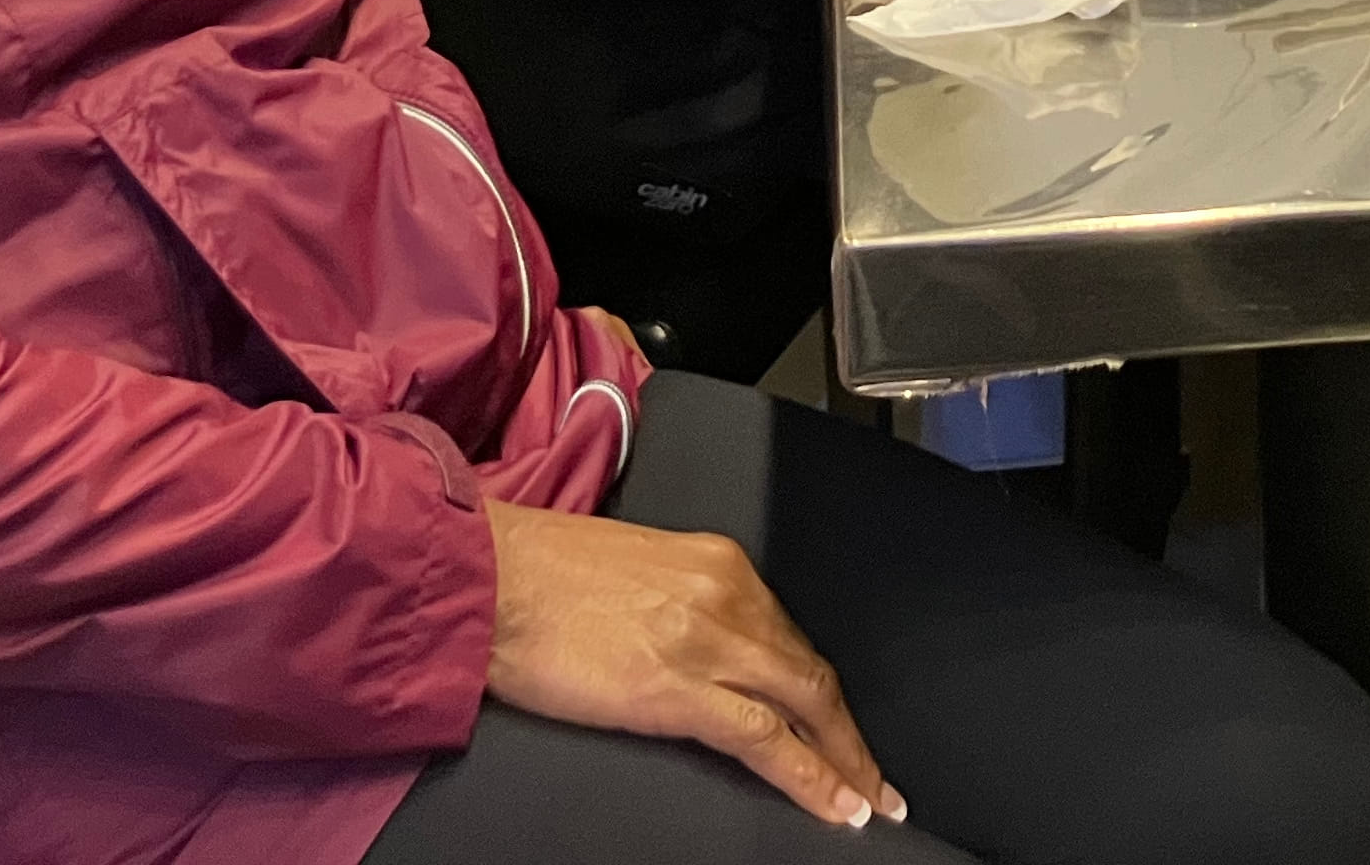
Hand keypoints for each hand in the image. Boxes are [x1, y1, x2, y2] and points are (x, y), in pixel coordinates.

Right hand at [483, 499, 898, 829]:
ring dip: (844, 761)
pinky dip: (811, 776)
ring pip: (804, 706)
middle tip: (878, 780)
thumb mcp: (637, 574)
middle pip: (810, 673)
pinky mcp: (679, 689)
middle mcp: (730, 594)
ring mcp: (710, 641)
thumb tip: (702, 649)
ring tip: (868, 802)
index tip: (837, 722)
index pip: (788, 636)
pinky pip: (765, 740)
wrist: (491, 576)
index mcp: (719, 564)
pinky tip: (836, 804)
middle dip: (850, 733)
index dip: (818, 689)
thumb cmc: (544, 575)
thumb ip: (684, 605)